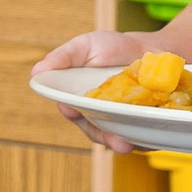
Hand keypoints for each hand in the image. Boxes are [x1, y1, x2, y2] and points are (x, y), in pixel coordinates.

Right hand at [31, 28, 152, 151]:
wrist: (155, 50)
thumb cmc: (114, 48)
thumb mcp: (86, 46)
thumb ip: (63, 57)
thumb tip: (36, 72)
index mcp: (79, 98)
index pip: (72, 111)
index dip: (73, 113)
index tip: (72, 110)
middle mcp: (97, 114)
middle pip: (94, 131)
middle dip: (102, 136)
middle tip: (111, 139)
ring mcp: (120, 122)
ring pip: (116, 138)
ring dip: (120, 143)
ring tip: (126, 145)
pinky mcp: (142, 126)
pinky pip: (141, 138)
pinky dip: (144, 140)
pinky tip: (147, 139)